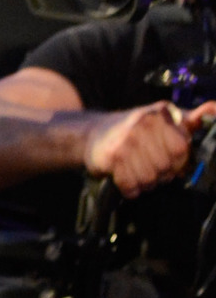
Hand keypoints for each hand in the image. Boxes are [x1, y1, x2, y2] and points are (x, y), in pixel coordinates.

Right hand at [82, 100, 214, 196]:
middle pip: (166, 166)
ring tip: (137, 174)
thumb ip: (190, 119)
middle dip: (160, 175)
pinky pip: (131, 185)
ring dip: (145, 183)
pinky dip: (130, 189)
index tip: (169, 163)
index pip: (182, 149)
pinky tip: (127, 180)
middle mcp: (145, 122)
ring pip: (149, 178)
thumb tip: (214, 108)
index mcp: (161, 113)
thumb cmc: (133, 130)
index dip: (177, 163)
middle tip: (150, 169)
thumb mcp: (163, 119)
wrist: (93, 134)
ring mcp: (127, 139)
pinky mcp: (112, 156)